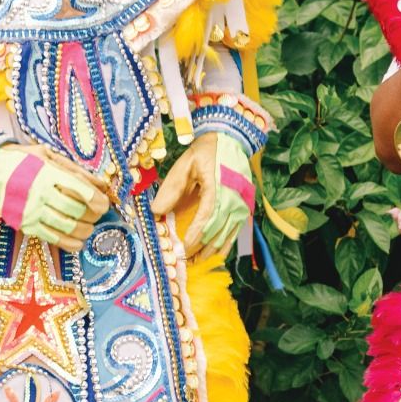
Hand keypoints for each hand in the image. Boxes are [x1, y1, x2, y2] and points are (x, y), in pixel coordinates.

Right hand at [0, 144, 111, 250]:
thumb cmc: (21, 160)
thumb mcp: (48, 155)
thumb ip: (75, 170)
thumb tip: (102, 186)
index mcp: (49, 174)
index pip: (84, 193)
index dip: (100, 202)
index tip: (102, 204)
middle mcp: (41, 194)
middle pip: (79, 212)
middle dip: (93, 216)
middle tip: (95, 214)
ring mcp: (32, 211)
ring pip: (68, 228)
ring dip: (84, 230)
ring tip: (87, 226)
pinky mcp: (25, 224)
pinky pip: (53, 239)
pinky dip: (70, 244)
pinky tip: (78, 242)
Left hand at [155, 132, 253, 258]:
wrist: (231, 141)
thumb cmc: (205, 152)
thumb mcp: (184, 166)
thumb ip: (171, 189)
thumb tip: (156, 212)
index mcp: (219, 189)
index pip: (206, 219)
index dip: (194, 236)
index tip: (181, 249)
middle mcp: (234, 201)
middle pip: (216, 232)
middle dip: (199, 248)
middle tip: (182, 259)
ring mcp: (242, 206)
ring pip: (227, 235)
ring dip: (211, 250)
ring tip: (194, 261)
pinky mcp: (244, 208)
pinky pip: (235, 231)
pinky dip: (224, 244)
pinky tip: (213, 253)